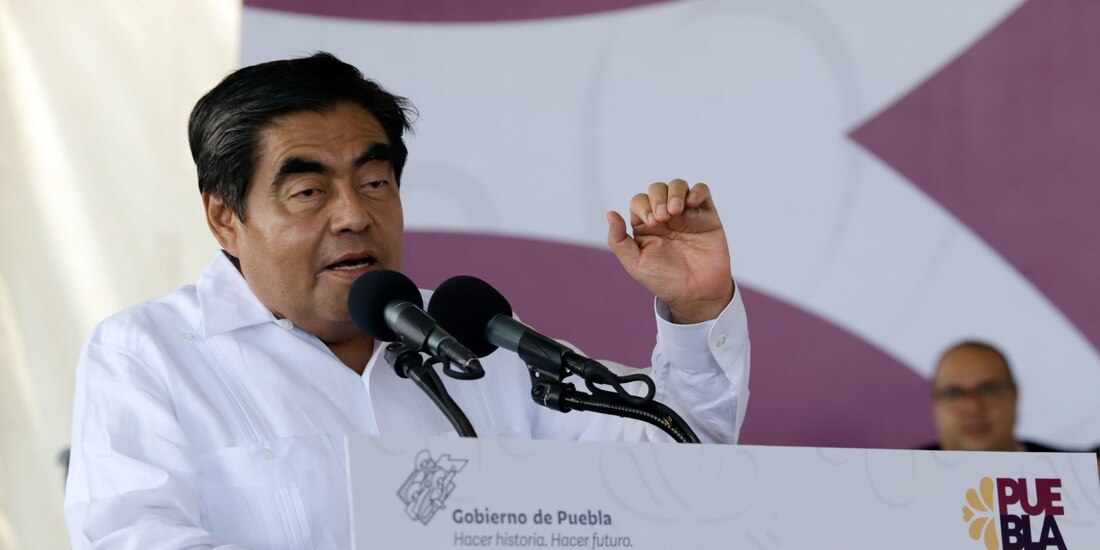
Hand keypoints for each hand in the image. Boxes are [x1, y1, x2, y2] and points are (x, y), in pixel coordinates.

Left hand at [606, 179, 734, 323]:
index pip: (639, 201)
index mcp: (646, 226)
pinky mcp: (707, 216)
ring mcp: (687, 215)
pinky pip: (702, 191)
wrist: (696, 294)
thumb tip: (610, 214)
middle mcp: (666, 217)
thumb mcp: (635, 264)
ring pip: (678, 185)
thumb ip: (619, 240)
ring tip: (676, 210)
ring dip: (675, 192)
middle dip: (658, 198)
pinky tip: (691, 203)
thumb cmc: (665, 281)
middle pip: (657, 189)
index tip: (653, 222)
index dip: (644, 205)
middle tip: (663, 218)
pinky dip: (696, 191)